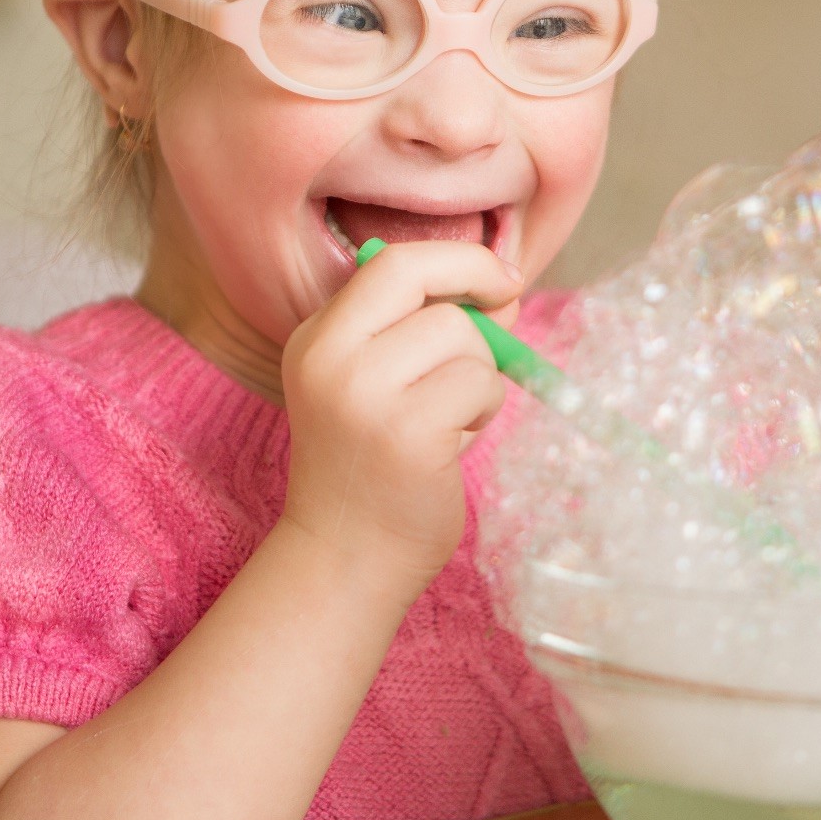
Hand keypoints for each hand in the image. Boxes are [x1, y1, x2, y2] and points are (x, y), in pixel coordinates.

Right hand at [278, 240, 520, 589]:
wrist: (344, 558)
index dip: (458, 260)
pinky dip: (484, 410)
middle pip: (431, 287)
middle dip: (479, 311)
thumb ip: (425, 328)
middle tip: (495, 343)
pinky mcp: (406, 433)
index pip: (391, 261)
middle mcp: (329, 357)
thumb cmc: (376, 466)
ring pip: (465, 338)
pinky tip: (456, 442)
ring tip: (452, 418)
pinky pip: (479, 385)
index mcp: (317, 338)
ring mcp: (363, 395)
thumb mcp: (376, 382)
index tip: (499, 279)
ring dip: (481, 376)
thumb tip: (503, 288)